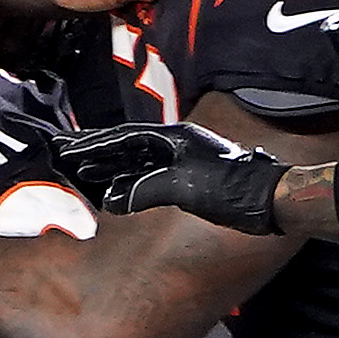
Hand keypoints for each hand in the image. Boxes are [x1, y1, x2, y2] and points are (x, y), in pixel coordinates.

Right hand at [66, 118, 291, 236]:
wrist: (268, 200)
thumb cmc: (232, 188)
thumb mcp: (184, 187)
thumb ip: (145, 190)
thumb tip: (114, 199)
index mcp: (175, 137)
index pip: (126, 137)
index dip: (97, 143)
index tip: (73, 148)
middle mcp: (178, 144)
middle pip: (129, 146)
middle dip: (98, 152)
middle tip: (70, 156)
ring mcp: (184, 161)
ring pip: (138, 162)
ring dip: (111, 168)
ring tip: (85, 172)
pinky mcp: (189, 179)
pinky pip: (149, 177)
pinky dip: (128, 184)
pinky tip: (115, 193)